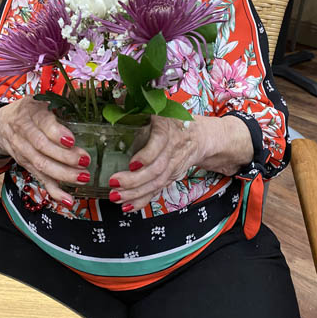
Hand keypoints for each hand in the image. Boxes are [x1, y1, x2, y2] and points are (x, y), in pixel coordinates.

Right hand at [0, 96, 91, 205]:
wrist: (0, 124)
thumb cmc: (26, 111)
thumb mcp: (38, 101)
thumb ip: (57, 104)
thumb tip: (83, 106)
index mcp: (29, 114)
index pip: (43, 124)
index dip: (57, 133)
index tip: (71, 140)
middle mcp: (23, 134)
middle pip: (43, 148)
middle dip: (65, 157)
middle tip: (85, 161)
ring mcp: (23, 152)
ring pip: (41, 166)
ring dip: (63, 174)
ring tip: (83, 177)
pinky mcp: (26, 166)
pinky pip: (40, 179)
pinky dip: (54, 191)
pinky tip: (68, 199)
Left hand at [108, 114, 252, 211]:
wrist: (202, 136)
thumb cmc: (174, 121)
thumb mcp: (160, 111)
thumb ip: (139, 113)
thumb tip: (114, 110)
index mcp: (169, 129)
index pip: (159, 144)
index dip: (146, 155)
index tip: (132, 163)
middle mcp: (173, 150)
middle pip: (156, 169)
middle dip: (134, 180)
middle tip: (114, 183)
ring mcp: (173, 167)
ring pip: (156, 183)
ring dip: (135, 193)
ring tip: (116, 197)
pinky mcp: (171, 178)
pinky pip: (156, 191)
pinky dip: (142, 201)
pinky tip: (127, 207)